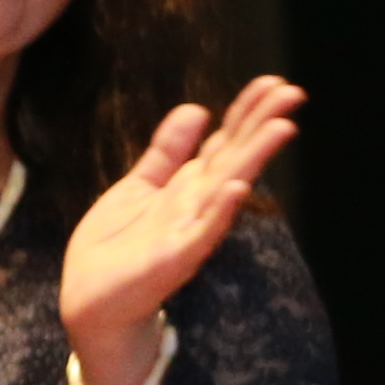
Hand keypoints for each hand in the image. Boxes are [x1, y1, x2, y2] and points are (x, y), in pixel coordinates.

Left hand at [61, 73, 302, 384]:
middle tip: (293, 92)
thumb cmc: (115, 248)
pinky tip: (235, 187)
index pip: (225, 142)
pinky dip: (220, 210)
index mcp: (188, 187)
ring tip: (281, 128)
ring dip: (253, 159)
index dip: (246, 112)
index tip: (274, 82)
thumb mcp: (139, 187)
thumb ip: (167, 152)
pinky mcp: (175, 259)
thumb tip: (197, 108)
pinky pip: (202, 232)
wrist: (91, 303)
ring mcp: (189, 231)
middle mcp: (196, 205)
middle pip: (235, 157)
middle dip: (261, 125)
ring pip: (228, 188)